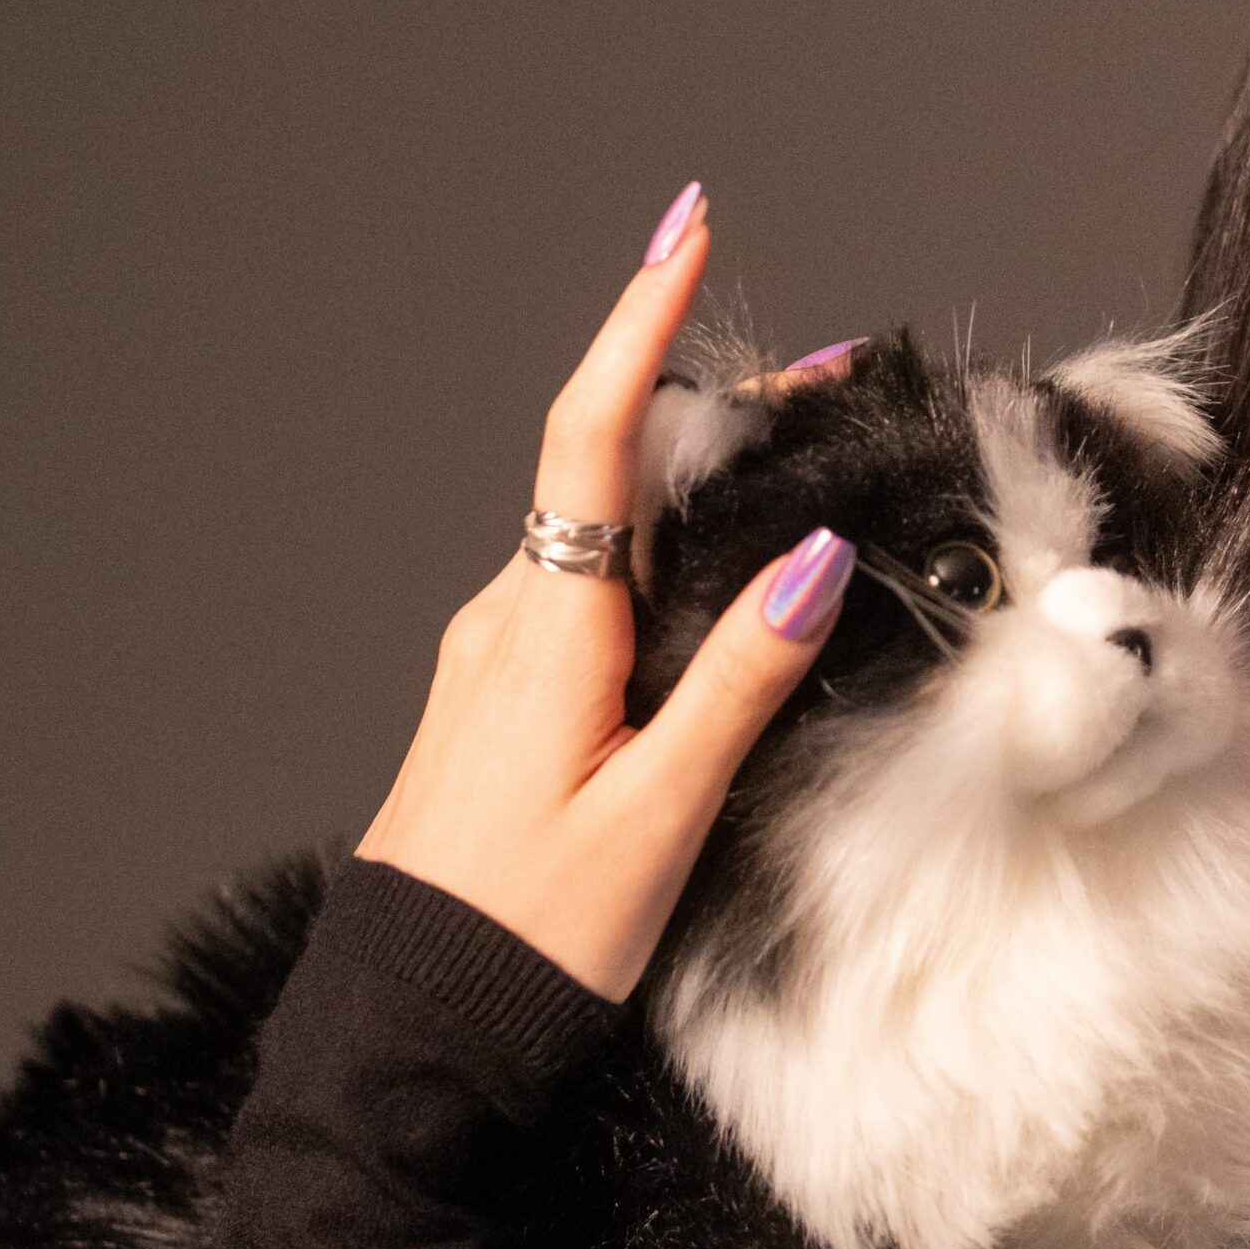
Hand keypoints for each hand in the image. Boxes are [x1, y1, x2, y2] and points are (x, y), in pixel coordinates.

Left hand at [355, 182, 857, 1002]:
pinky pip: (589, 590)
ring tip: (805, 474)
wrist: (414, 1022)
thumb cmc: (534, 928)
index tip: (684, 226)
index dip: (641, 320)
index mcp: (547, 628)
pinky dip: (665, 557)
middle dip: (722, 409)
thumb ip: (738, 676)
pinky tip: (724, 587)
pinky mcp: (503, 698)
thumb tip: (809, 557)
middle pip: (617, 469)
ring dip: (700, 489)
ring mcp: (499, 656)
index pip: (593, 433)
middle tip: (835, 381)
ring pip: (607, 532)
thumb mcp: (660, 806)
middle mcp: (511, 618)